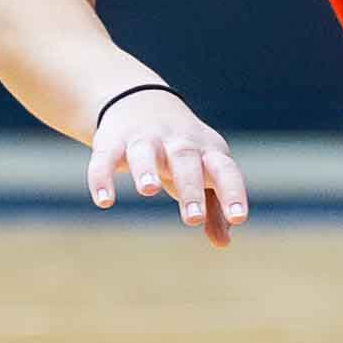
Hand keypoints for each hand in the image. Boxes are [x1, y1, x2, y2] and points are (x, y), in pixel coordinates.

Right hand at [85, 89, 250, 249]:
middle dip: (190, 187)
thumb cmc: (181, 151)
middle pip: (186, 160)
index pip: (225, 169)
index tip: (239, 218)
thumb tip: (223, 243)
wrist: (140, 99)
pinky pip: (105, 158)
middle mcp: (177, 142)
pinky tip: (104, 201)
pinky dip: (103, 177)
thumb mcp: (202, 172)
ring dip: (147, 170)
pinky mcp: (112, 141)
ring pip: (146, 151)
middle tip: (193, 218)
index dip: (233, 192)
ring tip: (149, 191)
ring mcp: (144, 139)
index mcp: (206, 151)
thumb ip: (213, 208)